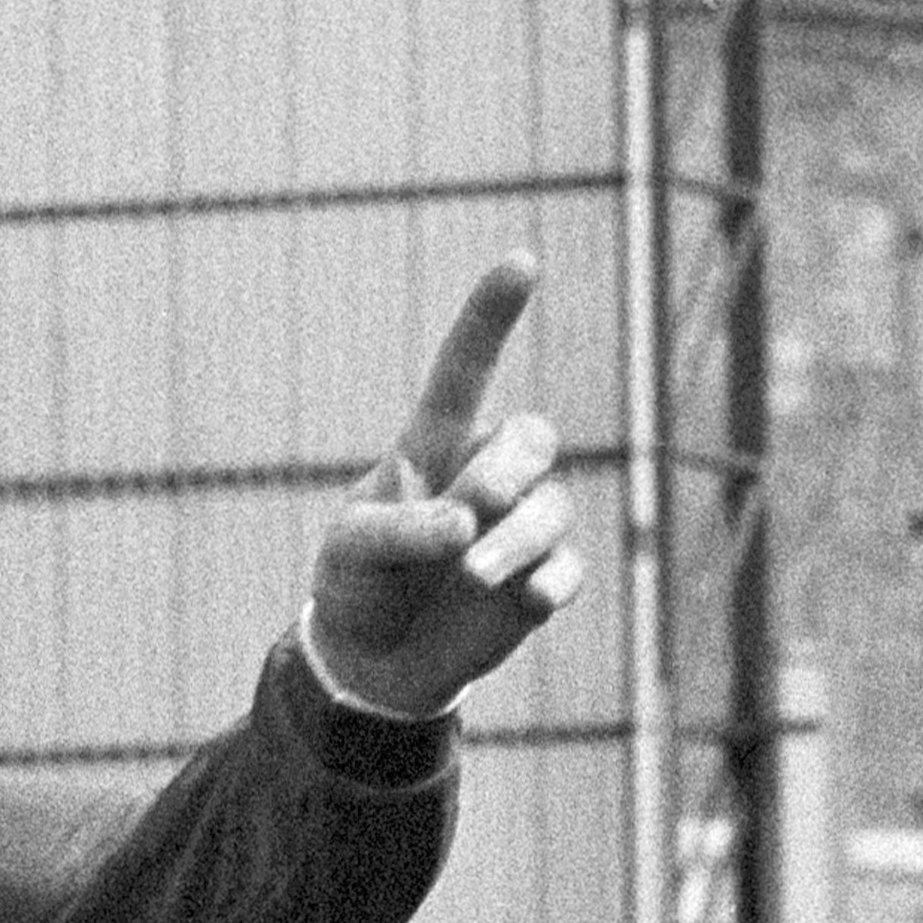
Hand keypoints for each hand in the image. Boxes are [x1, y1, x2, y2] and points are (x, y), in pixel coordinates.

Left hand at [305, 257, 579, 719]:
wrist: (373, 660)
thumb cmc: (356, 583)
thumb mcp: (353, 551)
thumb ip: (399, 529)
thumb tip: (465, 524)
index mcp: (434, 446)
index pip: (465, 371)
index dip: (491, 317)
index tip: (521, 261)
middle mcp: (488, 474)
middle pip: (533, 439)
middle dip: (507, 470)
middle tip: (471, 509)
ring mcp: (521, 524)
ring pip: (552, 506)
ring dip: (517, 537)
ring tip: (471, 574)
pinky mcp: (542, 577)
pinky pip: (569, 566)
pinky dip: (553, 579)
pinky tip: (532, 598)